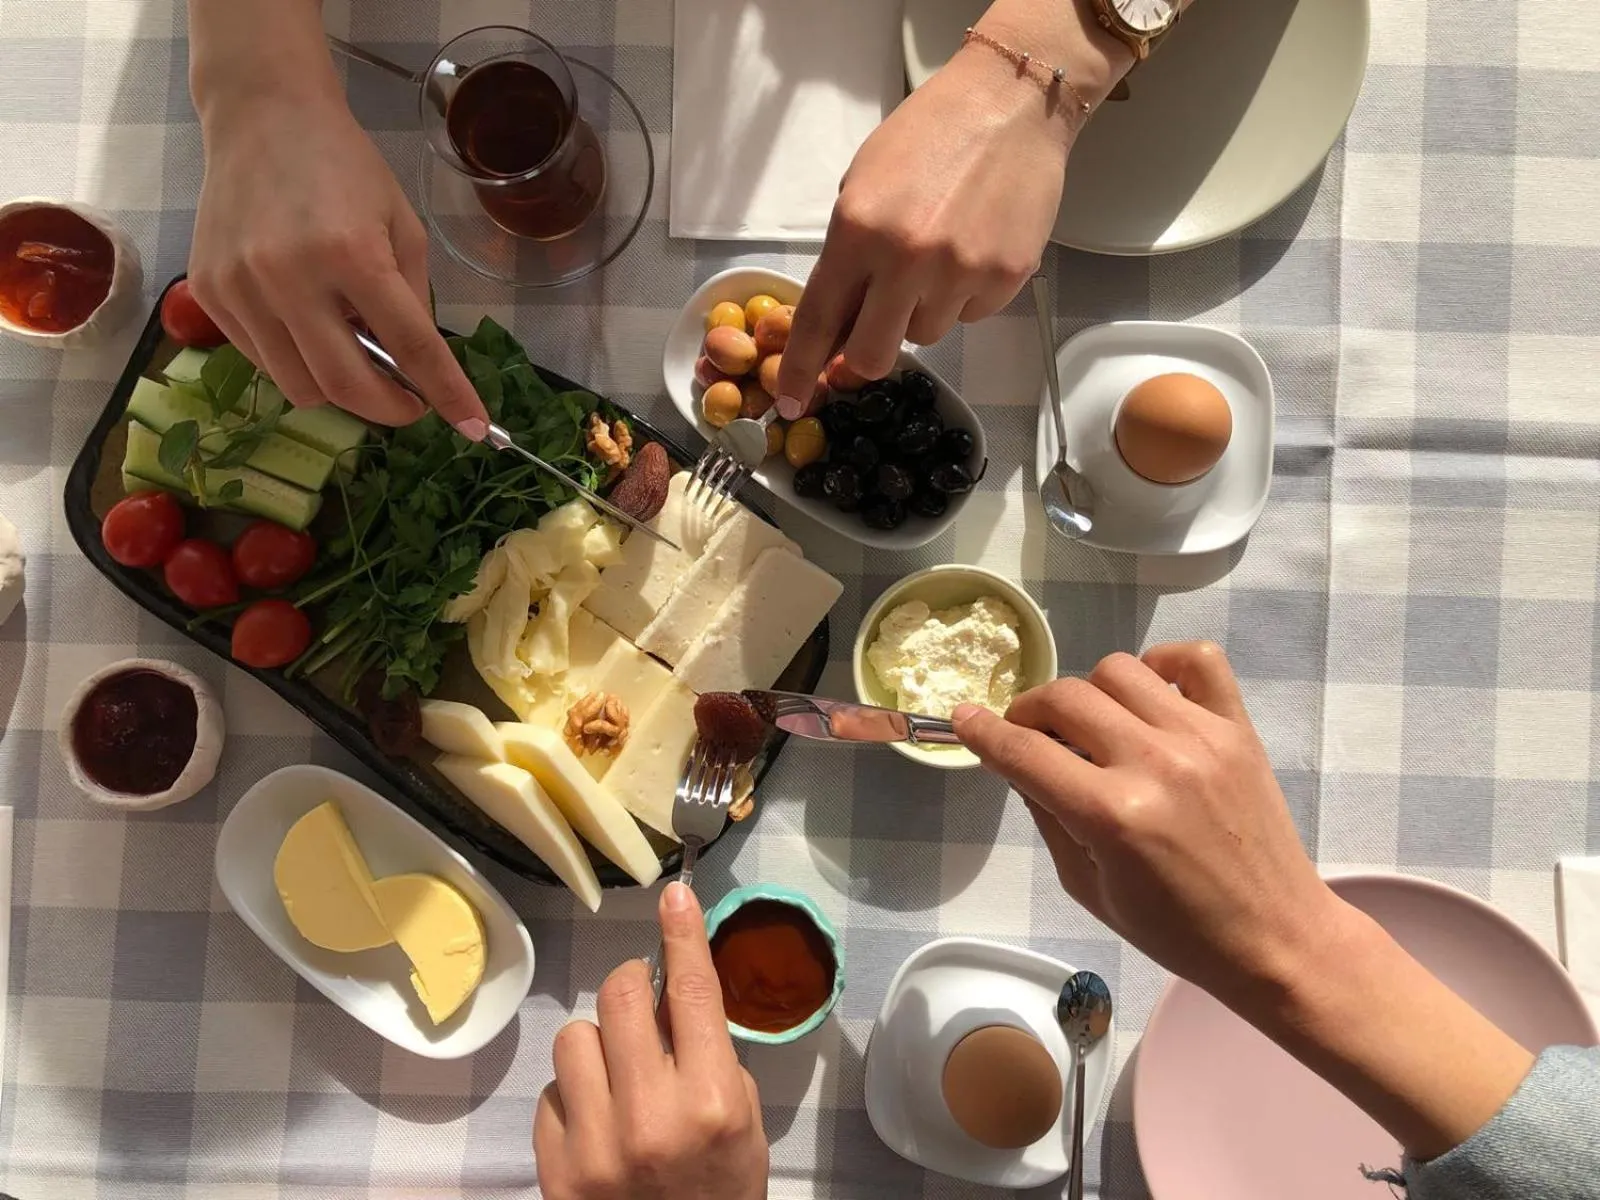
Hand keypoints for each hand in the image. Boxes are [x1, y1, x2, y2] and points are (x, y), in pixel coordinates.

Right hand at [188, 92, 487, 436]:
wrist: (262, 117)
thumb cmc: (347, 168)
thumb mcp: (403, 225)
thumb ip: (413, 299)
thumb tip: (418, 368)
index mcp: (353, 254)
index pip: (411, 346)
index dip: (448, 394)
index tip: (475, 429)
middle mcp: (290, 276)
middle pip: (345, 386)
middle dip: (388, 409)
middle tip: (410, 402)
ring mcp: (241, 288)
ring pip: (299, 387)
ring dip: (339, 390)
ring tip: (355, 352)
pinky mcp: (210, 294)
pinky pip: (263, 361)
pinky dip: (296, 362)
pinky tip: (310, 327)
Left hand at [534, 883, 767, 1199]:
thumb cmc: (721, 1192)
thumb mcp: (744, 1125)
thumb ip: (710, 1057)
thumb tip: (670, 995)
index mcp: (711, 1101)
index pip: (692, 994)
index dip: (683, 935)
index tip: (676, 894)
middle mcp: (652, 1116)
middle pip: (620, 997)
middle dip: (633, 987)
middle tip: (644, 1002)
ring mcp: (596, 1144)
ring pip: (575, 1038)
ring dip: (599, 1045)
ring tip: (619, 1076)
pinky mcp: (555, 1168)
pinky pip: (551, 1093)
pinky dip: (575, 1097)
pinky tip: (598, 1123)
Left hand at [774, 48, 1070, 417]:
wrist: (1010, 103)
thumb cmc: (928, 137)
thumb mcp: (863, 186)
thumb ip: (848, 257)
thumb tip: (839, 323)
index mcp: (858, 231)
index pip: (820, 319)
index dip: (803, 370)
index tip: (792, 402)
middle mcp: (907, 259)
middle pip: (873, 355)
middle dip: (865, 356)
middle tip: (873, 334)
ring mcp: (960, 272)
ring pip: (926, 334)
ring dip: (922, 311)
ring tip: (937, 255)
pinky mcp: (1005, 278)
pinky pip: (970, 315)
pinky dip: (964, 295)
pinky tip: (972, 248)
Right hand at [957, 644, 1537, 1161]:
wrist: (1275, 937)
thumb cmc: (1175, 931)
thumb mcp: (1088, 887)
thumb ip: (1049, 816)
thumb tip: (1023, 762)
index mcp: (1111, 816)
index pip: (1026, 753)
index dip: (983, 733)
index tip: (963, 718)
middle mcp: (1153, 763)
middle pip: (1065, 699)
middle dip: (1031, 713)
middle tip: (1031, 736)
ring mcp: (1201, 738)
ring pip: (1118, 670)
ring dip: (1089, 693)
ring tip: (1094, 725)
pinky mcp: (1238, 729)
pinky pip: (1196, 659)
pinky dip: (1162, 665)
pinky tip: (1150, 697)